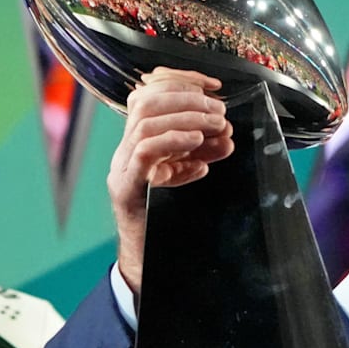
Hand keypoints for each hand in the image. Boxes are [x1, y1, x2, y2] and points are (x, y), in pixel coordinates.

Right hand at [108, 68, 233, 291]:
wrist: (148, 265)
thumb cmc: (169, 219)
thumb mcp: (189, 175)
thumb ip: (204, 153)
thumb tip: (226, 135)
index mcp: (138, 142)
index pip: (149, 93)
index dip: (181, 81)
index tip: (214, 85)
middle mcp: (125, 151)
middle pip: (145, 101)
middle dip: (187, 99)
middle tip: (220, 111)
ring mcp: (122, 169)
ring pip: (144, 123)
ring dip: (186, 118)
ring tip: (215, 126)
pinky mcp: (127, 190)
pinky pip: (144, 153)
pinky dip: (173, 141)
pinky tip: (196, 144)